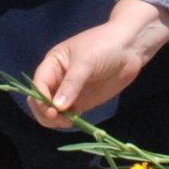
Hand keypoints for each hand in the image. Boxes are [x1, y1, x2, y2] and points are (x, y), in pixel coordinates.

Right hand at [31, 2, 168, 128]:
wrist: (130, 47)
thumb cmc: (104, 46)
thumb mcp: (85, 62)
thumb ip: (71, 84)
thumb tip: (57, 107)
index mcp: (52, 64)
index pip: (38, 85)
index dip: (41, 100)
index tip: (52, 111)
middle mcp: (57, 79)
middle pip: (41, 101)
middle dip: (45, 112)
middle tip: (59, 119)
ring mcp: (70, 91)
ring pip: (53, 111)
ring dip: (56, 120)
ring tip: (69, 122)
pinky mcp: (82, 101)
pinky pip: (69, 115)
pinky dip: (68, 121)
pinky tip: (75, 122)